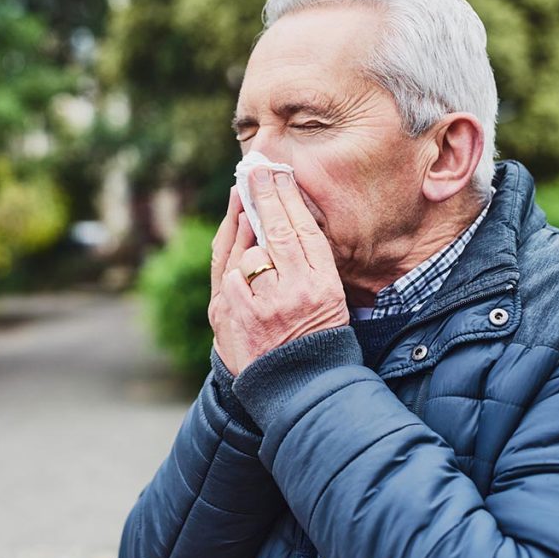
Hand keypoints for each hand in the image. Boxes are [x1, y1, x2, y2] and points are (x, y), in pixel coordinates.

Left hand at [209, 168, 348, 374]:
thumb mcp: (328, 299)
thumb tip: (286, 217)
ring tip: (250, 228)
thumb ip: (309, 262)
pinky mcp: (236, 318)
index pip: (305, 231)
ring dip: (247, 242)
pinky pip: (229, 276)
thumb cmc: (316, 337)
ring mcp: (264, 306)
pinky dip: (232, 267)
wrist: (300, 388)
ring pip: (250, 254)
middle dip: (264, 196)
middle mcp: (297, 292)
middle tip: (254, 169)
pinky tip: (238, 257)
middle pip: (278, 232)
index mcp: (324, 286)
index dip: (289, 198)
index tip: (277, 173)